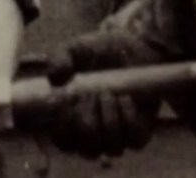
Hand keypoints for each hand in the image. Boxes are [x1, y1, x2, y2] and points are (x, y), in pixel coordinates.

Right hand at [45, 29, 162, 157]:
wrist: (135, 46)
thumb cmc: (102, 51)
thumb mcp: (77, 49)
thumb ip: (60, 59)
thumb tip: (54, 80)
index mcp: (74, 119)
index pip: (63, 141)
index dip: (63, 128)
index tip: (67, 102)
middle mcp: (96, 133)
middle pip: (87, 150)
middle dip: (87, 121)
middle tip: (90, 94)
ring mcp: (119, 134)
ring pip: (112, 148)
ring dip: (108, 120)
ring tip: (108, 94)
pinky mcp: (141, 131)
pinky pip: (135, 140)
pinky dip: (128, 119)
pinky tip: (126, 98)